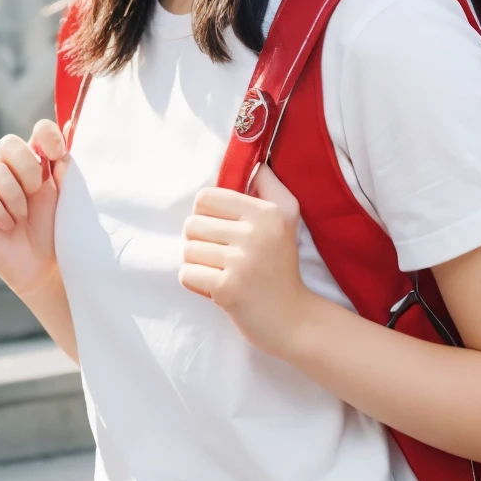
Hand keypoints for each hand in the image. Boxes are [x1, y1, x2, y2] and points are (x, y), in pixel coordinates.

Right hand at [0, 119, 67, 296]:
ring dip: (11, 194)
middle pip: (8, 143)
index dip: (46, 135)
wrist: (45, 267)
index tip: (58, 154)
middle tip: (35, 192)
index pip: (38, 130)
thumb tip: (71, 124)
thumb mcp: (66, 195)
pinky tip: (6, 224)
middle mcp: (9, 167)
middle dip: (26, 168)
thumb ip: (65, 163)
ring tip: (21, 217)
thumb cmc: (56, 231)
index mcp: (37, 160)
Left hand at [179, 164, 319, 356]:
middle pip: (192, 224)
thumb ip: (269, 186)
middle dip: (201, 241)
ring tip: (222, 270)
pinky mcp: (227, 289)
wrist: (292, 318)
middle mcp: (255, 233)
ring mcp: (241, 262)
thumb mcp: (287, 217)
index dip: (207, 214)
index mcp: (267, 212)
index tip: (223, 229)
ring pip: (187, 249)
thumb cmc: (281, 265)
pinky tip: (218, 286)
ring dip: (198, 263)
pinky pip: (187, 274)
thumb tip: (254, 161)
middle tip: (224, 255)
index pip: (206, 197)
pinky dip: (197, 282)